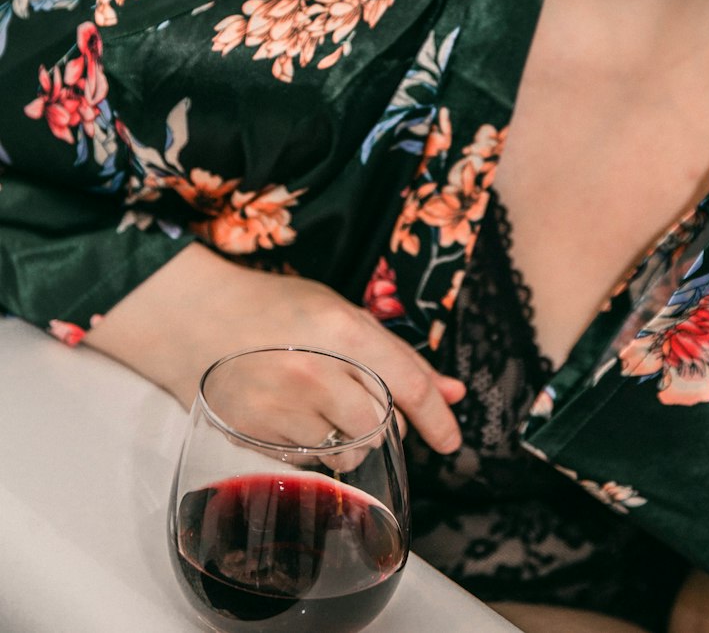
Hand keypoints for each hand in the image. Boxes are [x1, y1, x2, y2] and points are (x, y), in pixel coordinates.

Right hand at [84, 242, 465, 452]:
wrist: (194, 319)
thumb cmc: (272, 309)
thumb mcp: (340, 314)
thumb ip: (397, 356)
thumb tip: (452, 392)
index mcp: (344, 332)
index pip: (409, 387)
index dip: (438, 419)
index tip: (451, 440)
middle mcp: (318, 373)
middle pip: (382, 428)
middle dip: (383, 424)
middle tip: (356, 400)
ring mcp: (285, 408)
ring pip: (346, 452)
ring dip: (346, 439)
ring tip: (316, 404)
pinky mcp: (257, 437)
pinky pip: (307, 462)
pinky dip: (310, 447)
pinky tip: (289, 414)